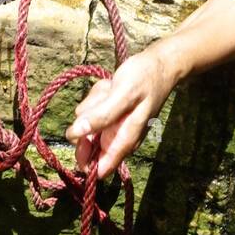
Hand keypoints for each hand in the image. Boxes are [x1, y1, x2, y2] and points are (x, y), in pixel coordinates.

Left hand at [65, 40, 180, 179]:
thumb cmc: (146, 79)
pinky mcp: (108, 116)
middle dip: (88, 119)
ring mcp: (111, 128)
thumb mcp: (123, 95)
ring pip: (86, 122)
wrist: (161, 65)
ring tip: (111, 89)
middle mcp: (116, 140)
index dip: (84, 155)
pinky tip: (111, 87)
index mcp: (123, 143)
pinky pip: (91, 110)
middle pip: (86, 144)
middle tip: (104, 98)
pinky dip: (97, 97)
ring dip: (94, 103)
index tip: (82, 133)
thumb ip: (101, 116)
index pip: (96, 170)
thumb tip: (74, 135)